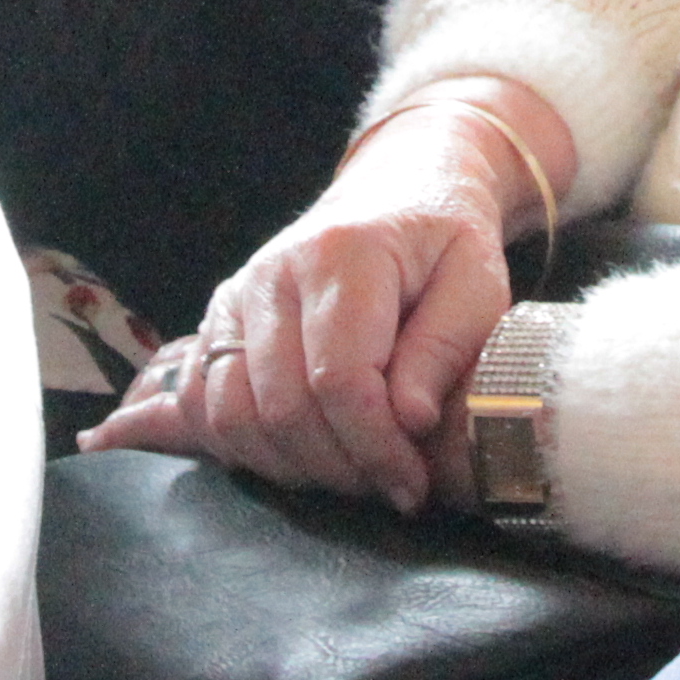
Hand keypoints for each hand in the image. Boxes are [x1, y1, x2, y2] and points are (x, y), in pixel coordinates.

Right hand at [79, 94, 560, 513]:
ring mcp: (236, 296)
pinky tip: (298, 458)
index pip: (340, 379)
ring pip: (230, 413)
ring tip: (349, 474)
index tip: (413, 484)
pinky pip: (201, 401)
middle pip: (281, 406)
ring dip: (289, 466)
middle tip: (387, 487)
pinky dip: (241, 446)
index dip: (375, 447)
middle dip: (337, 468)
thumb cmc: (443, 244)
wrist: (398, 192)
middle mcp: (274, 274)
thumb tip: (409, 422)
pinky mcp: (218, 320)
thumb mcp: (477, 282)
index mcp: (343, 256)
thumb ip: (445, 348)